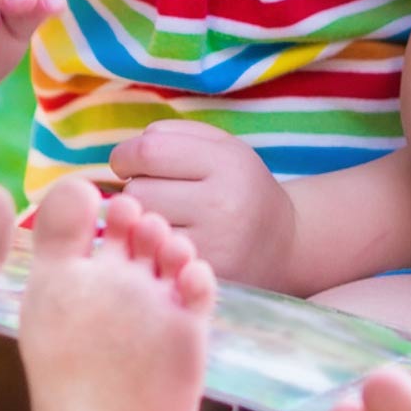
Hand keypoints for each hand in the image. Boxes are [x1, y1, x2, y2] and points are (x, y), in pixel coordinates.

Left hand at [110, 119, 297, 289]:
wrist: (284, 244)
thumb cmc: (239, 187)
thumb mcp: (222, 147)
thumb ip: (174, 134)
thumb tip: (127, 152)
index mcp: (226, 162)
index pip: (148, 151)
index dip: (126, 155)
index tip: (129, 163)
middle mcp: (222, 204)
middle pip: (138, 192)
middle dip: (135, 189)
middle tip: (154, 194)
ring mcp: (213, 245)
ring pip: (140, 227)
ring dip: (140, 221)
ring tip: (162, 217)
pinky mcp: (203, 276)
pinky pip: (154, 256)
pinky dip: (153, 248)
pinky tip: (167, 243)